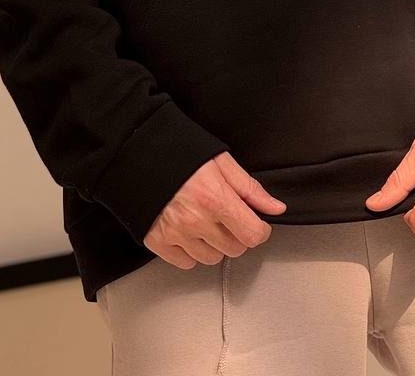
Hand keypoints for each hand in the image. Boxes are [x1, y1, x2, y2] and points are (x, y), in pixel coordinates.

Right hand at [144, 151, 286, 268]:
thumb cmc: (182, 153)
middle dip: (237, 234)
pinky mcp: (157, 242)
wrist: (138, 153)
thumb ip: (250, 189)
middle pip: (235, 249)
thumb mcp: (221, 162)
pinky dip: (191, 251)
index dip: (260, 230)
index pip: (252, 235)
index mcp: (216, 198)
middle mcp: (196, 221)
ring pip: (212, 258)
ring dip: (215, 244)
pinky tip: (188, 230)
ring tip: (206, 221)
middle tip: (228, 216)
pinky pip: (186, 262)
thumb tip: (276, 208)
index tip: (256, 222)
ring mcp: (175, 234)